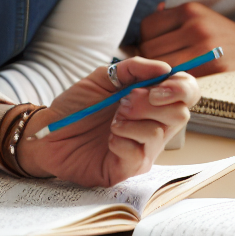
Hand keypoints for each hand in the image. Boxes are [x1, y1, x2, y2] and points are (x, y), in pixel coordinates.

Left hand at [17, 57, 199, 186]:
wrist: (49, 131)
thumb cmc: (76, 106)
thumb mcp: (102, 78)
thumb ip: (132, 69)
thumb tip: (164, 68)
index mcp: (150, 101)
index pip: (185, 93)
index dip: (181, 88)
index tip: (157, 87)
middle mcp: (153, 125)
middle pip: (180, 114)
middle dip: (150, 103)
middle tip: (123, 102)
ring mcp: (144, 149)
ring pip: (160, 134)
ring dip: (131, 121)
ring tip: (111, 121)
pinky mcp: (129, 168)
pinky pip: (138, 153)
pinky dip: (122, 141)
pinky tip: (108, 139)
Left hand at [139, 1, 234, 73]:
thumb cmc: (220, 33)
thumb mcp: (197, 15)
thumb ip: (170, 17)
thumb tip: (151, 13)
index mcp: (189, 10)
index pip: (147, 27)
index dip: (143, 39)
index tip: (149, 46)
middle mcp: (197, 27)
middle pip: (151, 48)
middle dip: (148, 58)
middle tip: (154, 64)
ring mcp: (206, 49)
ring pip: (162, 66)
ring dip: (159, 72)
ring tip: (164, 73)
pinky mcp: (215, 69)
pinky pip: (180, 77)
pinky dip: (173, 80)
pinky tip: (177, 79)